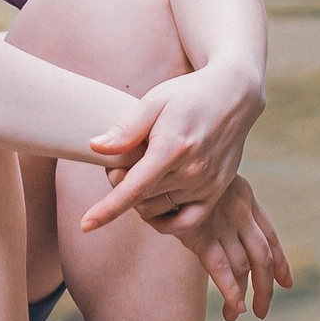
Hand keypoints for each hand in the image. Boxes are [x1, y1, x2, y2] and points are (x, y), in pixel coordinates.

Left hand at [80, 57, 262, 236]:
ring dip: (141, 201)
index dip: (107, 210)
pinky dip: (166, 221)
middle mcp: (192, 171)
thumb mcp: (154, 101)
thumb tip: (95, 147)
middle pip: (141, 199)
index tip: (86, 225)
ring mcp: (207, 184)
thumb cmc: (189, 95)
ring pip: (159, 211)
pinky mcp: (218, 191)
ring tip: (141, 173)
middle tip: (121, 162)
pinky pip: (186, 222)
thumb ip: (126, 129)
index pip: (134, 189)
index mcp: (172, 147)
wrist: (234, 95)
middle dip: (120, 187)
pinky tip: (156, 203)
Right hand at [169, 173, 291, 320]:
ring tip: (237, 314)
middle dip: (266, 287)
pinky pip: (221, 268)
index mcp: (247, 197)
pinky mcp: (200, 235)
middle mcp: (241, 212)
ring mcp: (222, 224)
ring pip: (245, 266)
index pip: (271, 236)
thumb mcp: (211, 180)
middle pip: (263, 257)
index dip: (281, 263)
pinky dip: (231, 291)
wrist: (161, 161)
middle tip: (262, 310)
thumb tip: (229, 230)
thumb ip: (222, 203)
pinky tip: (235, 309)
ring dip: (246, 295)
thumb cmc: (182, 171)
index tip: (286, 283)